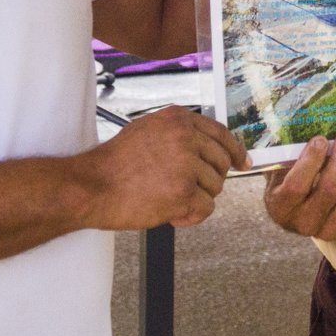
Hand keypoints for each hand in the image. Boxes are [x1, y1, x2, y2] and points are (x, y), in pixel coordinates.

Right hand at [82, 106, 249, 229]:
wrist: (92, 185)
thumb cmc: (115, 163)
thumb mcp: (148, 130)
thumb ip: (178, 133)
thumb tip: (209, 147)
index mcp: (178, 119)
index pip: (221, 133)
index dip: (235, 150)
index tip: (243, 162)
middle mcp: (185, 137)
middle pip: (221, 163)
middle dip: (208, 180)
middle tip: (186, 189)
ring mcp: (186, 165)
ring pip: (215, 188)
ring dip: (195, 199)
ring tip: (167, 198)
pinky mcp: (184, 192)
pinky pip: (205, 209)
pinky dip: (190, 216)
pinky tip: (170, 213)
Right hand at [263, 126, 335, 240]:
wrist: (300, 210)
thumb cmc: (289, 179)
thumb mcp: (281, 167)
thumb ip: (291, 153)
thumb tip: (312, 123)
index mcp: (280, 207)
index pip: (296, 186)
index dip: (310, 162)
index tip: (320, 139)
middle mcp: (304, 223)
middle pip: (331, 190)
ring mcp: (329, 231)